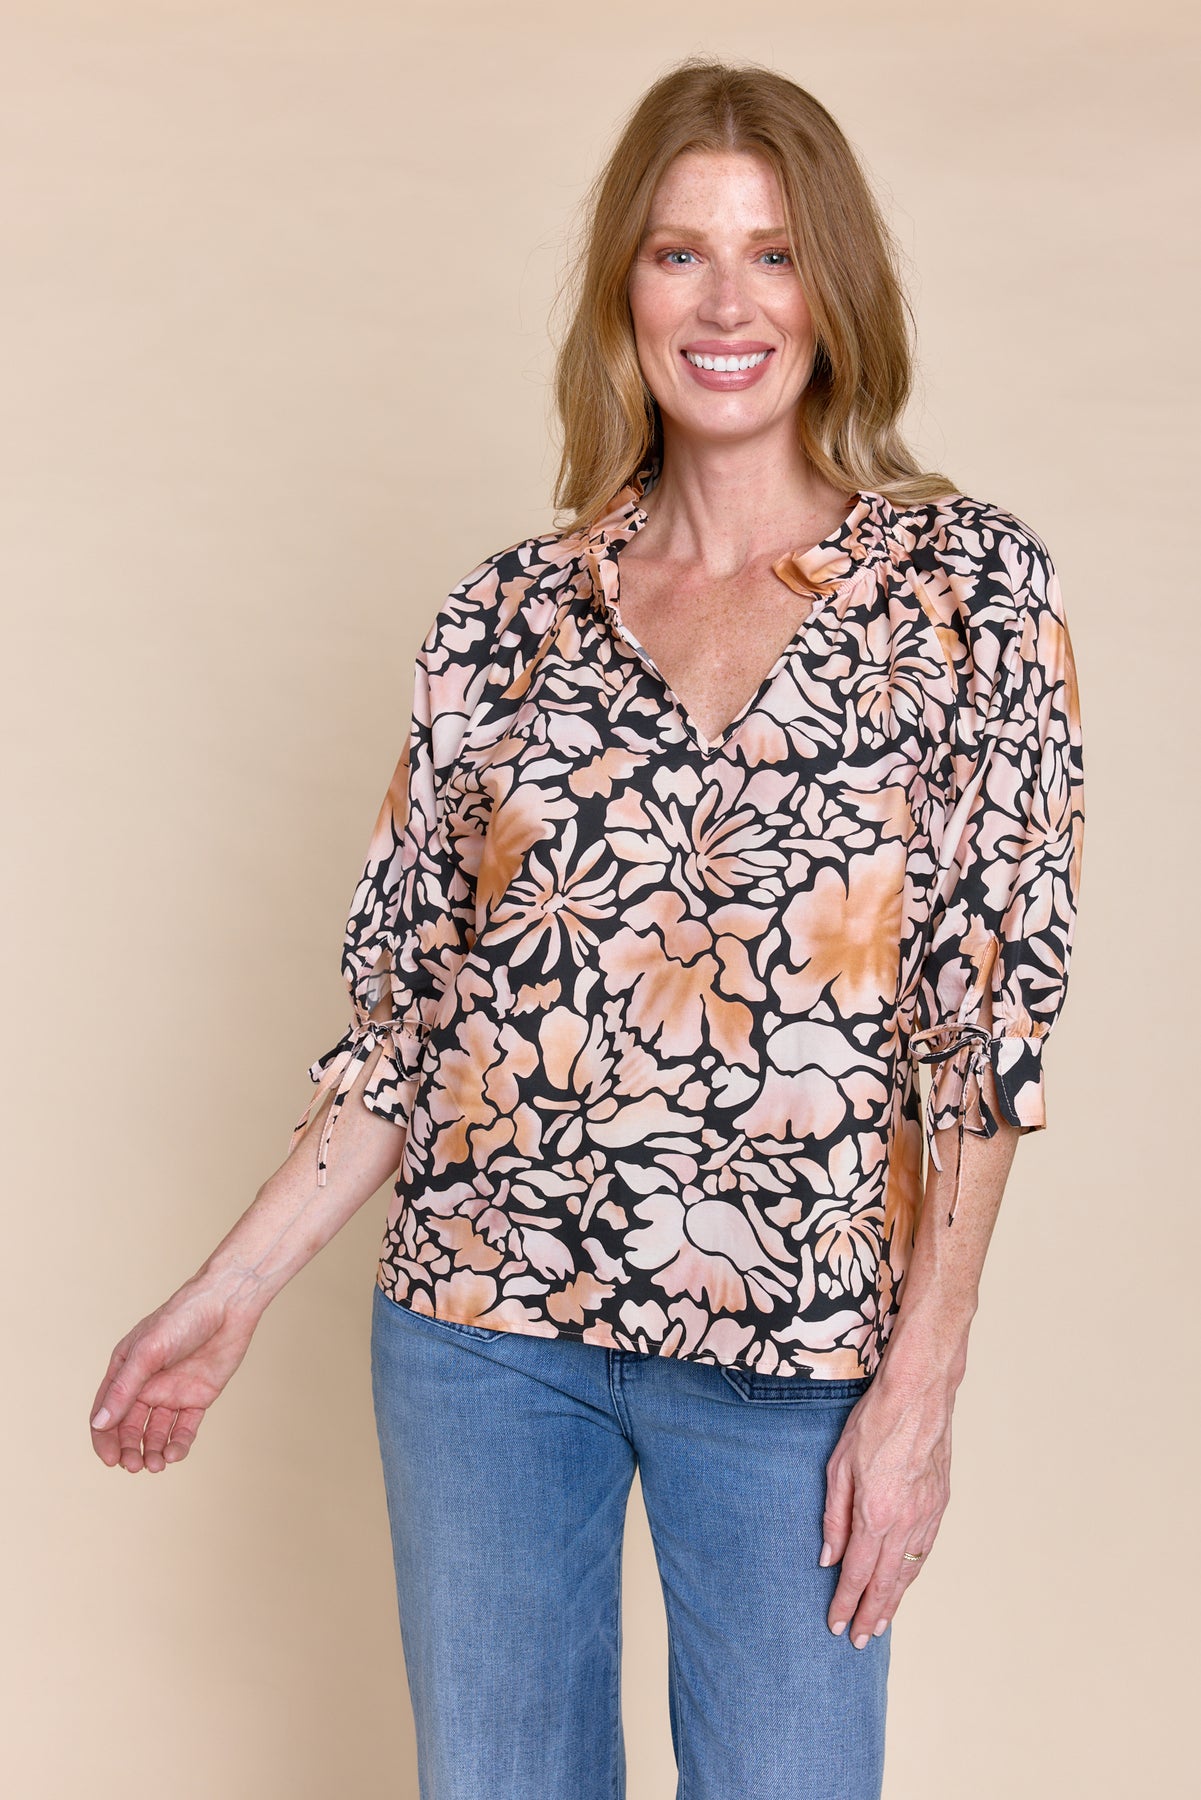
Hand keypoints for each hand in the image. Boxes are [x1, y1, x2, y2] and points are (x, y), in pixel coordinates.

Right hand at [89, 1280, 261, 1473]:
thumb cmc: (183, 1318)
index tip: (111, 1460)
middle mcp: (146, 1384)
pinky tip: (175, 1453)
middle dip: (129, 1450)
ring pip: (156, 1433)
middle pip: (130, 1428)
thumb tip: (100, 1423)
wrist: (228, 1304)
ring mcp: (172, 1392)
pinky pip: (184, 1428)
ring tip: (156, 1465)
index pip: (106, 1412)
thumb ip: (125, 1388)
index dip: (104, 1438)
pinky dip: (179, 1444)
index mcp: (126, 1370)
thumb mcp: (148, 1351)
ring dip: (152, 1452)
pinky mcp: (197, 1397)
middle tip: (136, 1466)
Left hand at [819, 1371, 953, 1645]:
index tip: (837, 1626)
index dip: (846, 1604)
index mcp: (875, 1515)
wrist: (918, 1396)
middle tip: (861, 1641)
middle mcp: (905, 1523)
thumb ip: (834, 1517)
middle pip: (886, 1583)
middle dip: (872, 1615)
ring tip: (881, 1622)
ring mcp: (927, 1515)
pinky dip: (913, 1572)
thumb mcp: (838, 1467)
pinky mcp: (940, 1504)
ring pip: (909, 1570)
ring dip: (894, 1600)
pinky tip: (904, 1581)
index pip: (857, 1574)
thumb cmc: (873, 1423)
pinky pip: (925, 1549)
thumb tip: (829, 1558)